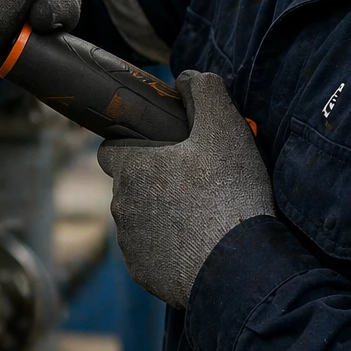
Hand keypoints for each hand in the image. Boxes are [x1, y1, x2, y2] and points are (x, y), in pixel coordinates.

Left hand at [97, 71, 273, 308]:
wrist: (240, 266)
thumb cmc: (229, 193)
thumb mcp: (225, 127)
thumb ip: (204, 91)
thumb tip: (188, 77)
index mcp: (130, 166)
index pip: (110, 149)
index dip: (132, 145)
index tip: (161, 151)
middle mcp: (120, 204)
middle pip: (129, 185)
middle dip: (153, 182)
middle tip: (193, 184)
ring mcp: (129, 242)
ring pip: (139, 220)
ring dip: (161, 216)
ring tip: (202, 217)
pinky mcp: (143, 273)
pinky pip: (151, 254)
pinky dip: (169, 250)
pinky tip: (200, 247)